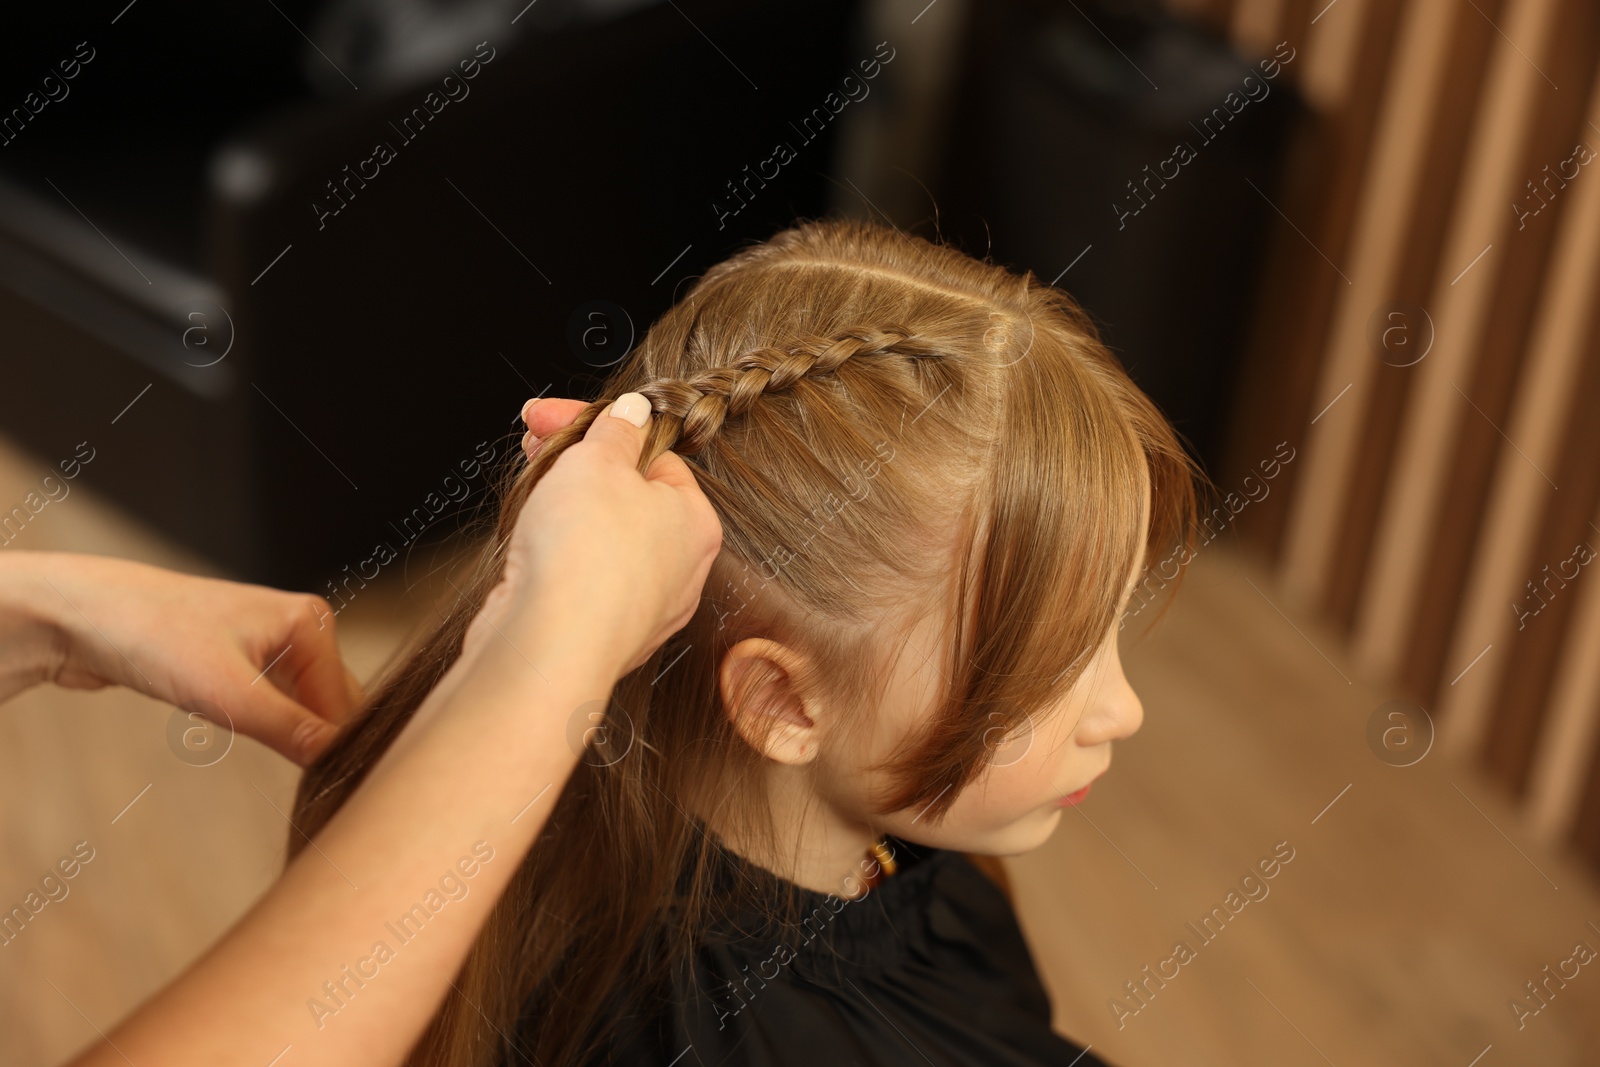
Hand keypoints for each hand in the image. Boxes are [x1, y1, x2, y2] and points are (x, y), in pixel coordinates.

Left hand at [12, 554, 360, 764]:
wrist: (78, 615)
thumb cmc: (152, 637)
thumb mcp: (228, 694)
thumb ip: (290, 730)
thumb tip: (338, 761)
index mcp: (312, 623)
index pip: (347, 703)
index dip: (337, 749)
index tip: (328, 791)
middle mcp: (297, 628)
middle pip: (330, 705)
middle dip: (316, 744)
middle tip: (306, 787)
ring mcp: (268, 643)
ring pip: (300, 708)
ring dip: (287, 738)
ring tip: (272, 762)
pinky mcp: (237, 660)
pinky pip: (271, 704)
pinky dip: (263, 728)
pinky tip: (239, 737)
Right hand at [470, 393, 721, 676]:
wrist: (548, 643)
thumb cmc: (586, 554)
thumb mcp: (599, 461)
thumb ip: (617, 431)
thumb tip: (634, 414)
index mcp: (696, 523)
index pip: (657, 457)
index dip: (603, 429)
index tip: (558, 418)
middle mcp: (679, 571)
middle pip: (629, 498)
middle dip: (578, 466)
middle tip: (537, 443)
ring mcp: (642, 608)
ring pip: (604, 540)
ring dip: (567, 509)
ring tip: (532, 492)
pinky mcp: (601, 633)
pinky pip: (583, 580)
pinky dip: (560, 557)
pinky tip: (534, 544)